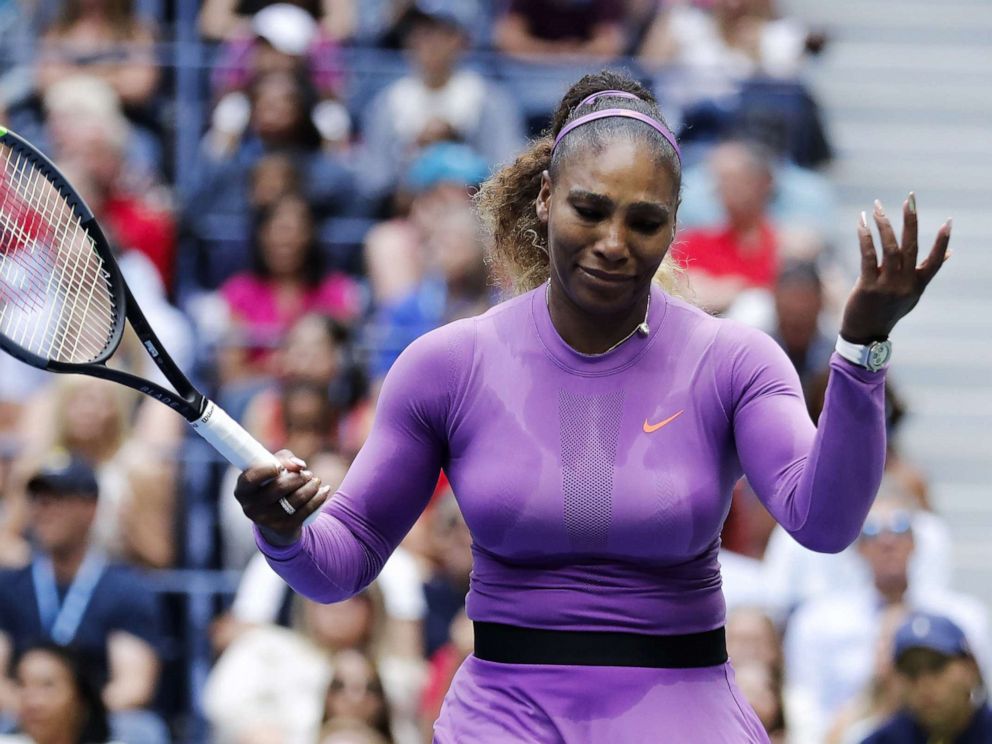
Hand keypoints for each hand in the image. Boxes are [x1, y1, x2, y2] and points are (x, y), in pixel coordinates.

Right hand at [234, 450, 330, 545]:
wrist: (276, 523)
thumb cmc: (273, 486)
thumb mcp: (272, 470)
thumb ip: (283, 459)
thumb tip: (299, 465)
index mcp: (242, 491)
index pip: (251, 478)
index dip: (266, 470)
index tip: (280, 466)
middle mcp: (251, 507)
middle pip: (279, 486)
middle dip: (298, 477)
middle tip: (307, 474)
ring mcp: (267, 520)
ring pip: (296, 498)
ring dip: (311, 485)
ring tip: (315, 481)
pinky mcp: (284, 528)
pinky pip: (307, 509)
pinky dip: (319, 497)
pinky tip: (324, 490)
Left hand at [840, 194, 950, 343]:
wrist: (865, 334)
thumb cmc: (888, 310)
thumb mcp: (912, 294)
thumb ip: (926, 272)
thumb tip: (951, 253)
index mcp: (918, 285)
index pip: (936, 261)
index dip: (943, 242)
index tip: (949, 222)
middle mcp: (906, 284)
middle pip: (911, 247)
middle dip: (911, 221)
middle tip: (910, 199)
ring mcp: (887, 286)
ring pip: (889, 249)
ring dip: (883, 225)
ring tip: (877, 207)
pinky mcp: (868, 287)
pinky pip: (868, 256)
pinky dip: (865, 238)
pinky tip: (861, 223)